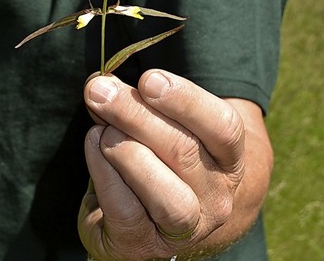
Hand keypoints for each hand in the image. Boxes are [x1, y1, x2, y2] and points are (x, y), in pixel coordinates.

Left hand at [79, 69, 259, 260]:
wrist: (153, 215)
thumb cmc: (158, 152)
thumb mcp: (158, 120)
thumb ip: (135, 100)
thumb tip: (101, 85)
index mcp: (228, 158)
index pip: (224, 127)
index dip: (185, 100)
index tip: (149, 79)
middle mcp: (216, 198)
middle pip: (184, 152)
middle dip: (135, 114)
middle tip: (100, 90)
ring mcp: (184, 229)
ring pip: (165, 195)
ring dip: (125, 150)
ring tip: (102, 129)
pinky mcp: (142, 246)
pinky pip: (125, 211)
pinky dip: (103, 172)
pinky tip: (94, 147)